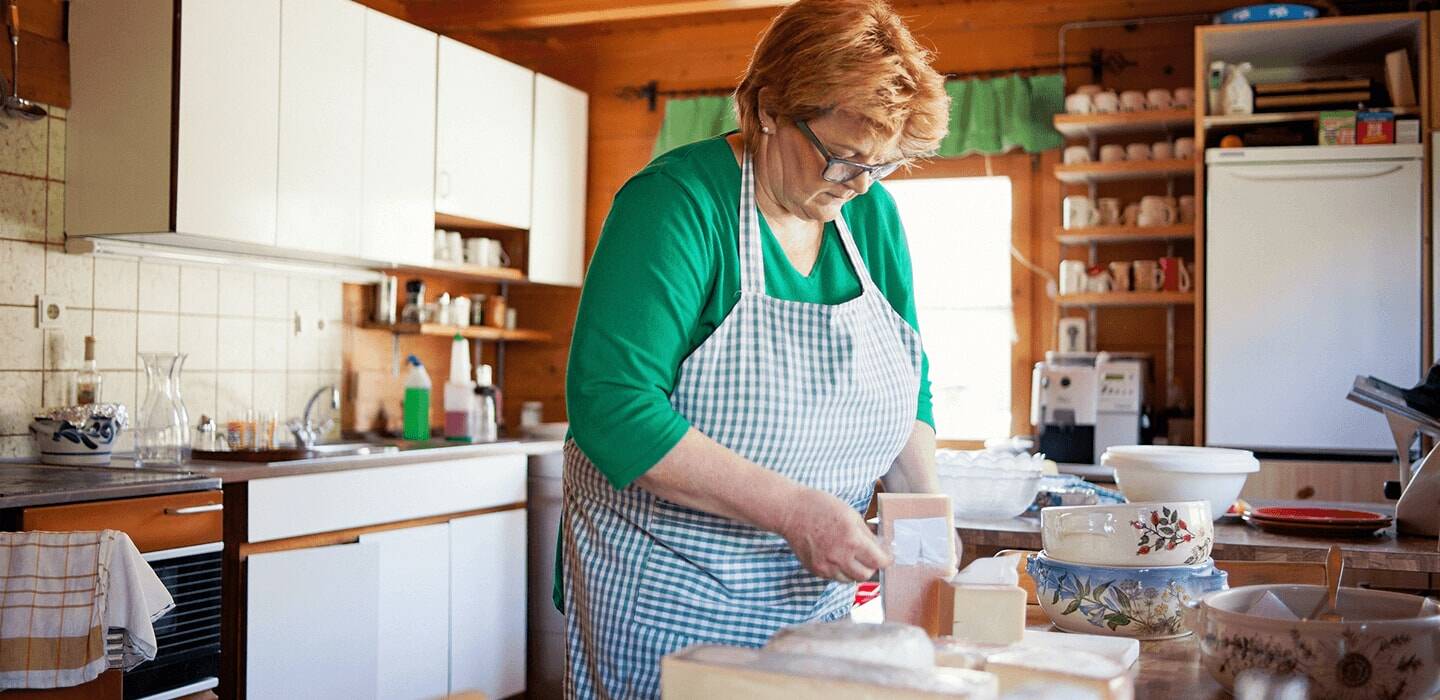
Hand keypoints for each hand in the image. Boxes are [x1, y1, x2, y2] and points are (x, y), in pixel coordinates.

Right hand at [776, 487, 892, 582]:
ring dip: (854, 570)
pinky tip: (836, 556)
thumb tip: (880, 546)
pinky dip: (839, 570)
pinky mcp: (816, 570)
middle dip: (871, 567)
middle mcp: (840, 556)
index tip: (886, 556)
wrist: (791, 512)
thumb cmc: (821, 507)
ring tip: (850, 556)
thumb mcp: (850, 514)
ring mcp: (826, 566)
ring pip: (850, 580)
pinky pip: (834, 577)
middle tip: (869, 557)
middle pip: (866, 575)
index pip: (879, 562)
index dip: (885, 559)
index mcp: (852, 539)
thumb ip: (867, 533)